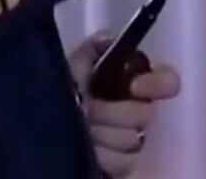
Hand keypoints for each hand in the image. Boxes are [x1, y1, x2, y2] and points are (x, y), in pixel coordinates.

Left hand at [68, 32, 181, 176]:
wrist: (38, 130)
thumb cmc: (59, 92)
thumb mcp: (72, 63)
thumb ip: (95, 47)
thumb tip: (112, 40)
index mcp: (130, 84)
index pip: (167, 81)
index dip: (158, 83)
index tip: (136, 86)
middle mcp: (136, 111)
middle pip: (147, 114)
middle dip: (113, 112)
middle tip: (89, 110)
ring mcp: (130, 140)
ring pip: (134, 141)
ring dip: (103, 136)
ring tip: (81, 132)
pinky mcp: (121, 165)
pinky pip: (125, 163)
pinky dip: (102, 157)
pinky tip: (87, 150)